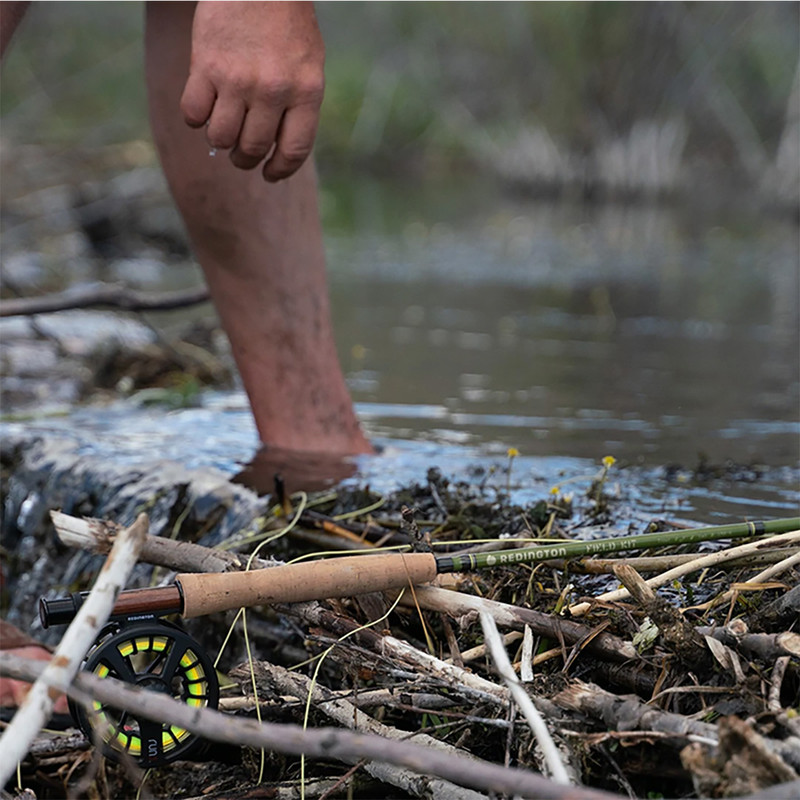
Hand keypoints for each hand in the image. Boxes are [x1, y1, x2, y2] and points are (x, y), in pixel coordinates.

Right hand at [180, 1, 324, 181]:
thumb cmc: (287, 24)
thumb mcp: (308, 65)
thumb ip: (298, 105)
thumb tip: (276, 149)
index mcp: (306, 92)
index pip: (293, 151)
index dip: (280, 170)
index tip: (269, 174)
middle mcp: (273, 90)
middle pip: (253, 149)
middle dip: (245, 159)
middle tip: (240, 154)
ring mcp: (238, 79)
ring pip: (220, 138)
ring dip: (219, 141)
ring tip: (222, 129)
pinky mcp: (205, 65)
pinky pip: (193, 114)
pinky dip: (195, 118)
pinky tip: (202, 107)